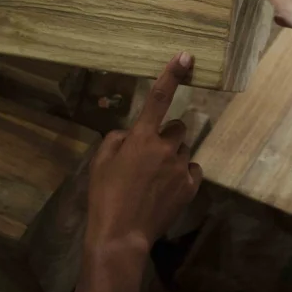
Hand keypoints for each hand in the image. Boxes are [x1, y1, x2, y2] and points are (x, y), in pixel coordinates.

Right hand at [85, 53, 202, 257]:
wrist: (122, 234)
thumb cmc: (105, 197)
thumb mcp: (100, 163)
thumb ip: (117, 140)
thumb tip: (130, 135)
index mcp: (142, 137)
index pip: (159, 97)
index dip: (172, 74)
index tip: (185, 56)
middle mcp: (166, 148)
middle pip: (176, 128)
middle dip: (165, 137)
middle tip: (149, 157)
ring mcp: (181, 168)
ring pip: (184, 151)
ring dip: (173, 157)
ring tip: (154, 180)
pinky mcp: (190, 187)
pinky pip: (192, 170)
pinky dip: (182, 175)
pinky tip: (166, 188)